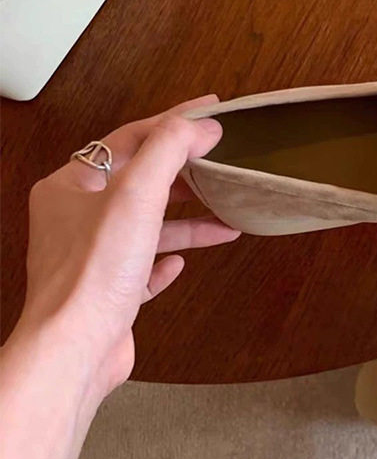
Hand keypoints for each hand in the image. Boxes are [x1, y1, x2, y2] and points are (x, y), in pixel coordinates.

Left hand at [15, 96, 240, 397]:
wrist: (76, 348)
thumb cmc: (93, 274)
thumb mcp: (137, 194)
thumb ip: (170, 150)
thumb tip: (202, 126)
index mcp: (71, 187)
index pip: (130, 137)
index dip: (174, 120)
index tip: (209, 110)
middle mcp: (75, 219)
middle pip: (140, 182)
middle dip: (184, 174)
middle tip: (218, 161)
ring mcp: (91, 257)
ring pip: (147, 227)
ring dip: (186, 222)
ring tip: (224, 217)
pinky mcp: (108, 291)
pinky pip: (142, 267)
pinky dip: (165, 260)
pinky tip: (180, 263)